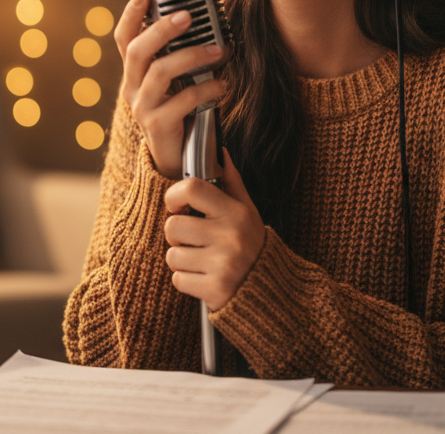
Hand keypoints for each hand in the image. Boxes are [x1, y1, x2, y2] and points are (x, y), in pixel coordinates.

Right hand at [115, 0, 226, 178]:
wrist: (176, 160)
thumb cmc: (179, 112)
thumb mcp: (173, 83)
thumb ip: (178, 58)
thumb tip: (203, 23)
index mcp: (134, 73)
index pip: (124, 39)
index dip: (131, 15)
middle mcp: (132, 88)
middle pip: (137, 50)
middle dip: (162, 29)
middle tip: (188, 16)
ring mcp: (143, 107)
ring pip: (160, 72)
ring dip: (192, 56)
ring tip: (219, 51)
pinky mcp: (158, 125)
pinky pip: (182, 100)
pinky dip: (206, 88)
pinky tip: (222, 84)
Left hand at [163, 149, 265, 310]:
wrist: (272, 292)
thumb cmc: (254, 247)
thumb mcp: (248, 211)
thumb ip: (232, 182)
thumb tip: (221, 152)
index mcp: (236, 213)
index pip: (192, 189)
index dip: (174, 195)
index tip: (177, 206)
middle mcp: (230, 236)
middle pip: (173, 225)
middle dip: (176, 235)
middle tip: (191, 239)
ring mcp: (222, 264)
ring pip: (173, 255)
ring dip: (181, 260)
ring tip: (201, 260)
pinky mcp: (215, 289)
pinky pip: (178, 280)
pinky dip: (186, 280)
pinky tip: (204, 278)